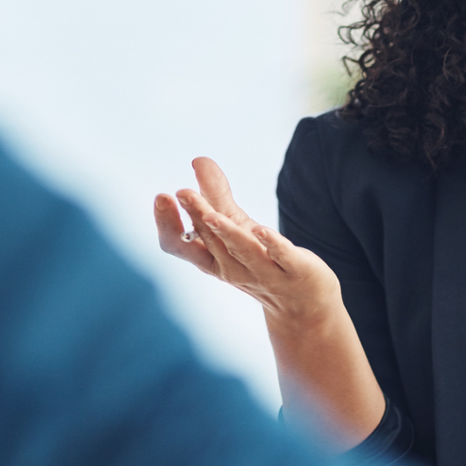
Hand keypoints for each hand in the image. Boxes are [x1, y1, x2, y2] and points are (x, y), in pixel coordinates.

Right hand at [152, 157, 342, 328]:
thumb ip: (216, 196)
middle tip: (181, 192)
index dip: (169, 224)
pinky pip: (281, 258)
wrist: (302, 305)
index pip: (180, 246)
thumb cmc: (263, 263)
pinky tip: (262, 229)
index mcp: (213, 260)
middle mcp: (233, 268)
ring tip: (212, 214)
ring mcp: (264, 271)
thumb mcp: (236, 228)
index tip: (162, 196)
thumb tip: (198, 160)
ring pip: (241, 251)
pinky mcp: (294, 270)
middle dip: (195, 216)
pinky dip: (271, 244)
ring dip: (225, 232)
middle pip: (210, 242)